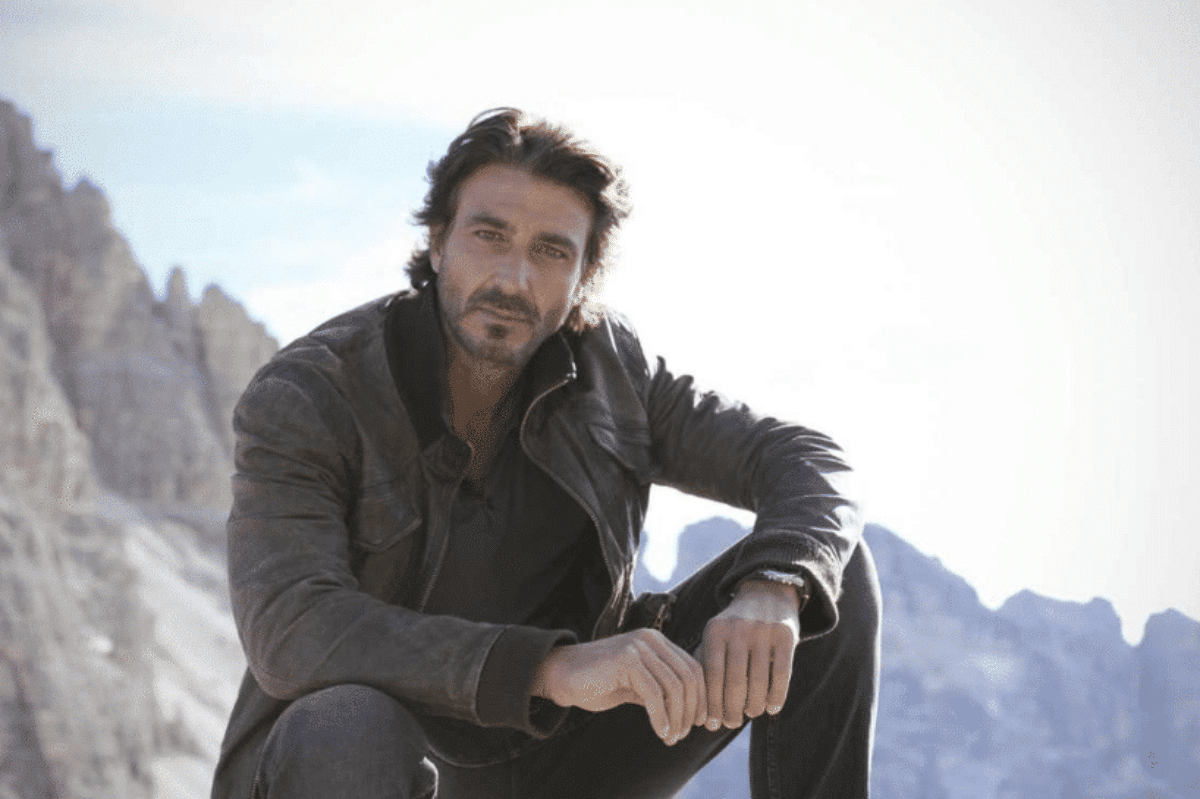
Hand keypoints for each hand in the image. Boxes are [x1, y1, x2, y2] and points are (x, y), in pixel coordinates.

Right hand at [532, 628, 708, 744]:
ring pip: (674, 686)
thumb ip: (661, 691)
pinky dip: (661, 717)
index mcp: (657, 641)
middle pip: (688, 677)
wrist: (560, 675)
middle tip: (684, 734)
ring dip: (677, 717)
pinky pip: (654, 694)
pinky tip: (661, 733)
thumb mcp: (637, 686)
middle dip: (692, 709)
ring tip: (672, 737)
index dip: (701, 697)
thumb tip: (692, 714)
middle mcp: (651, 639)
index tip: (699, 722)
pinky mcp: (626, 661)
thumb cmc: (598, 682)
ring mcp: (638, 647)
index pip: (693, 668)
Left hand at [701, 578, 799, 729]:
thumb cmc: (735, 627)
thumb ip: (705, 665)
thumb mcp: (715, 636)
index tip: (711, 724)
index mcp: (715, 630)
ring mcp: (763, 630)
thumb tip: (699, 712)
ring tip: (751, 713)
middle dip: (732, 709)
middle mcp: (738, 628)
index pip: (711, 674)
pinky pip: (782, 674)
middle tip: (731, 723)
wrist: (767, 593)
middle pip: (735, 680)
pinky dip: (777, 696)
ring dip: (754, 705)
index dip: (711, 703)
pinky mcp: (786, 634)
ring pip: (759, 680)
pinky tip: (772, 708)